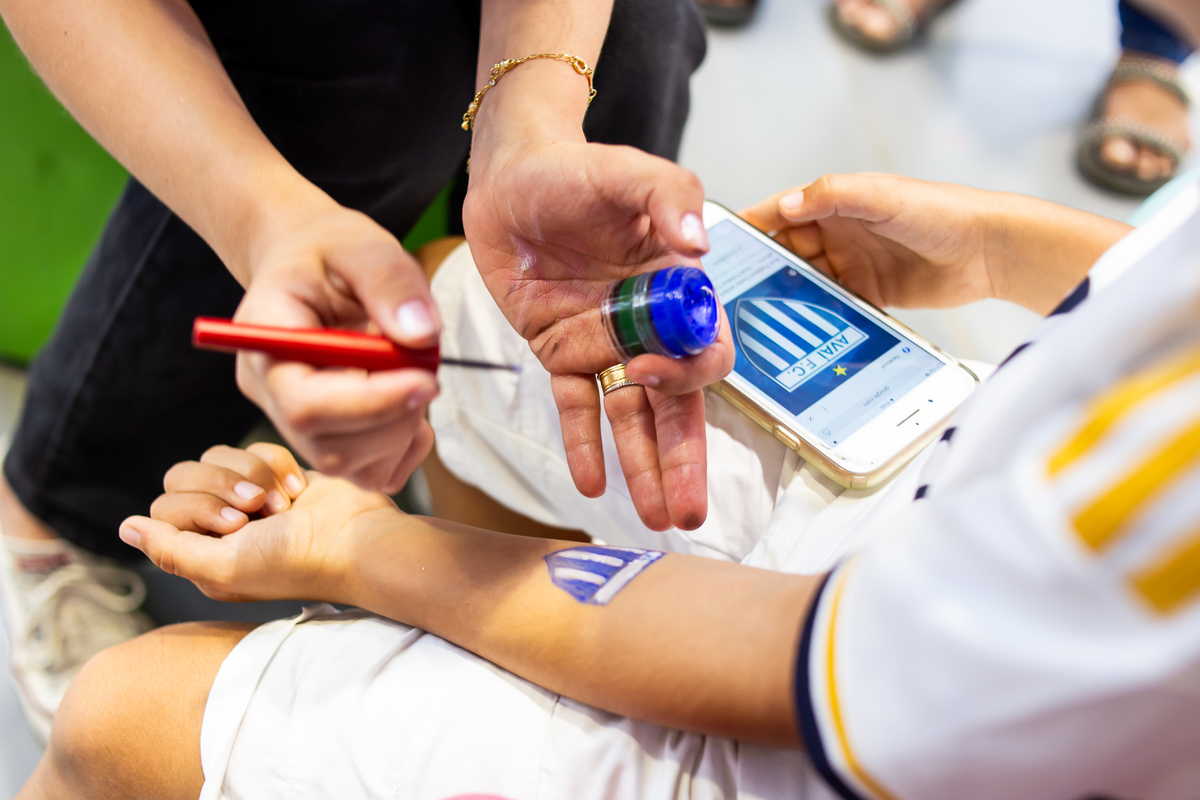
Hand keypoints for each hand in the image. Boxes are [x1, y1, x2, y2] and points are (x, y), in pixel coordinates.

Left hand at [121, 443, 398, 602]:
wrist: (359, 538)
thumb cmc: (296, 561)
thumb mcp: (223, 567)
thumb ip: (169, 549)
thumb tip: (126, 527)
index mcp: (201, 553)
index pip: (164, 508)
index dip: (198, 508)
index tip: (238, 526)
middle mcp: (220, 525)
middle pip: (183, 475)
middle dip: (224, 485)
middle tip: (259, 510)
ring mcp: (249, 497)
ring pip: (217, 456)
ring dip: (253, 475)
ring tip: (284, 502)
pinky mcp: (278, 474)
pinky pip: (254, 448)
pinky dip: (276, 464)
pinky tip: (298, 489)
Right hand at [235, 195, 439, 492]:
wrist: (311, 262)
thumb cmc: (330, 250)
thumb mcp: (361, 245)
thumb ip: (390, 283)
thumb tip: (421, 335)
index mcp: (265, 342)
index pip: (305, 403)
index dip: (370, 404)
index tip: (426, 380)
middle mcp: (270, 392)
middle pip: (329, 447)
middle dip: (395, 419)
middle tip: (428, 371)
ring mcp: (296, 424)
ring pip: (353, 467)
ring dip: (401, 431)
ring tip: (414, 375)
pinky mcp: (328, 439)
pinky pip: (371, 472)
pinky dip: (404, 448)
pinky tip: (410, 404)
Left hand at [464, 140, 735, 530]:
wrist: (513, 176)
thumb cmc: (577, 171)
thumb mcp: (628, 172)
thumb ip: (670, 196)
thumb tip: (698, 244)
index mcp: (678, 290)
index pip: (704, 349)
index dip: (688, 373)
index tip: (652, 371)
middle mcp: (648, 326)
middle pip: (675, 404)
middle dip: (684, 458)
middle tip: (689, 512)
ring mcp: (605, 344)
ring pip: (632, 417)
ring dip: (645, 467)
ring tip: (656, 518)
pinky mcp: (562, 351)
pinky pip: (578, 406)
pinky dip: (584, 445)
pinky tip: (593, 485)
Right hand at [741, 173, 1001, 309]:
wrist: (987, 251)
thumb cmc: (940, 212)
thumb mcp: (881, 196)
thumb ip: (832, 195)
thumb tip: (785, 205)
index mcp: (836, 202)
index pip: (781, 212)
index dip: (752, 227)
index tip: (723, 246)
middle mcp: (839, 232)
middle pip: (787, 252)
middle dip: (764, 269)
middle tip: (736, 292)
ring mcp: (852, 264)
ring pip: (806, 282)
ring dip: (788, 295)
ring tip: (761, 315)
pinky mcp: (868, 293)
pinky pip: (832, 305)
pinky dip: (817, 315)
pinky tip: (800, 329)